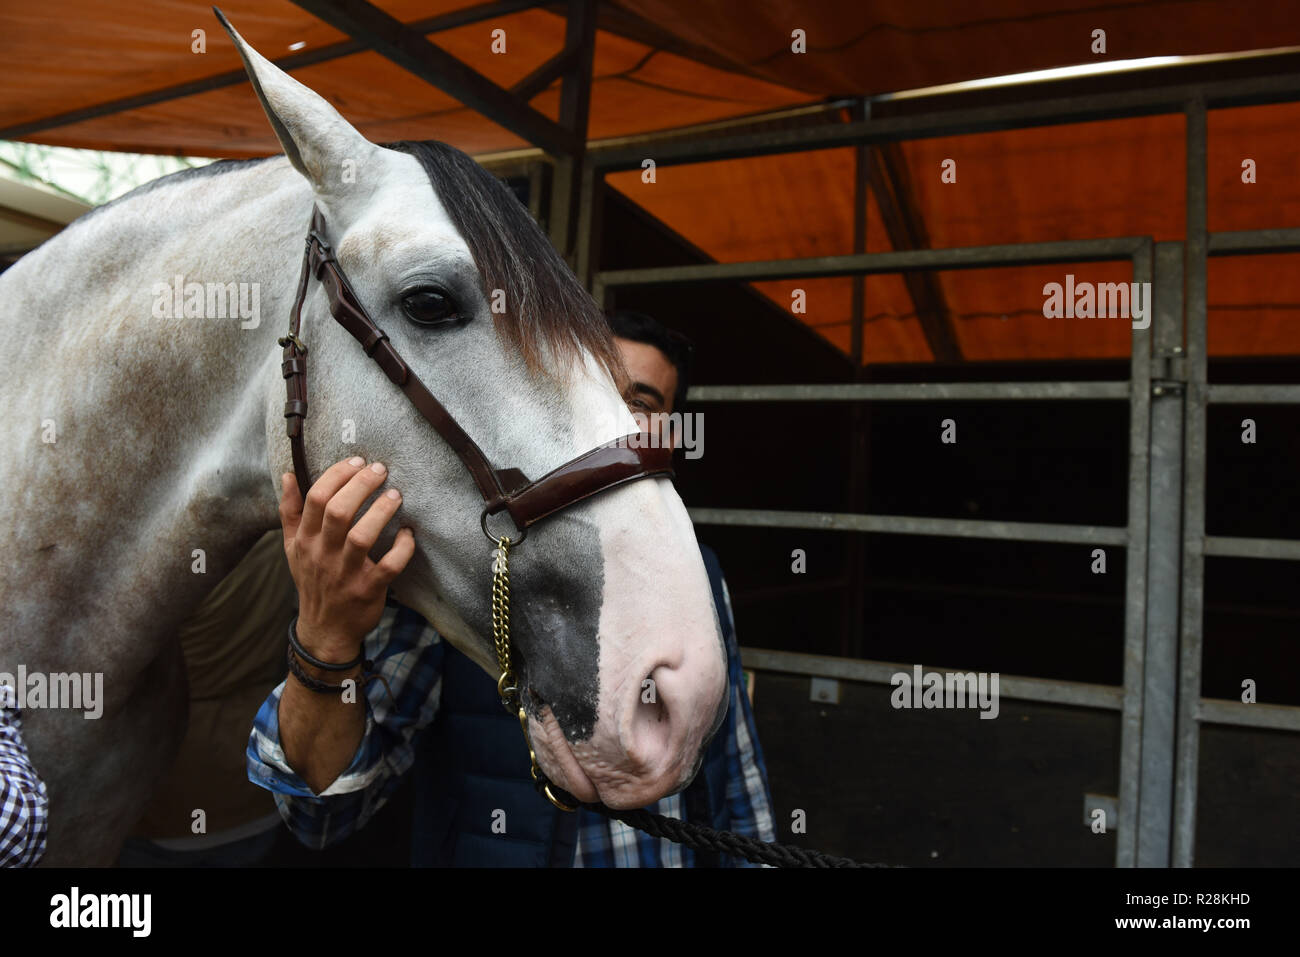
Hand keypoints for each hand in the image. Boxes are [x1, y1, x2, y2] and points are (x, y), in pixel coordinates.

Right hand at [279, 457, 415, 662]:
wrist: (324, 629)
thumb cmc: (312, 579)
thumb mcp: (293, 547)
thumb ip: (290, 511)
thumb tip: (290, 474)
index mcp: (305, 540)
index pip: (316, 499)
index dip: (337, 475)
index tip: (358, 461)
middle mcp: (323, 554)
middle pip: (338, 512)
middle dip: (361, 485)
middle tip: (381, 470)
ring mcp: (345, 573)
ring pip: (361, 537)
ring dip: (381, 512)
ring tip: (396, 495)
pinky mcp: (368, 590)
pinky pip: (387, 567)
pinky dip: (401, 549)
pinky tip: (408, 534)